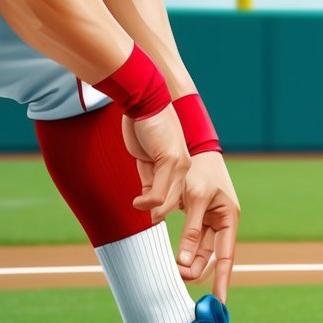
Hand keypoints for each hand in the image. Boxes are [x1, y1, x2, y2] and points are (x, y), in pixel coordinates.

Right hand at [122, 106, 189, 220]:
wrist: (143, 99)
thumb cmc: (143, 126)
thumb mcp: (146, 158)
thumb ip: (148, 178)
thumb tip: (146, 201)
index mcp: (180, 167)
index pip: (175, 195)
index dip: (164, 208)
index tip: (153, 217)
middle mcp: (184, 167)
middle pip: (175, 202)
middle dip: (163, 215)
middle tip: (151, 223)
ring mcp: (179, 164)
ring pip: (168, 200)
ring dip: (153, 210)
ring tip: (139, 207)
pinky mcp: (170, 160)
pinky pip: (158, 192)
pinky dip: (147, 201)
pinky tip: (138, 202)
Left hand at [174, 151, 240, 301]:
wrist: (191, 147)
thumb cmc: (199, 170)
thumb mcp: (195, 199)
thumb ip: (190, 231)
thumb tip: (183, 262)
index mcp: (229, 219)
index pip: (226, 257)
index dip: (223, 280)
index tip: (219, 302)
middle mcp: (221, 223)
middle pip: (209, 257)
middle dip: (195, 269)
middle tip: (177, 278)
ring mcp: (207, 220)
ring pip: (196, 250)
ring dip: (185, 261)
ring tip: (172, 270)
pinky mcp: (194, 216)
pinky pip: (188, 239)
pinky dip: (180, 248)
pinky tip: (172, 259)